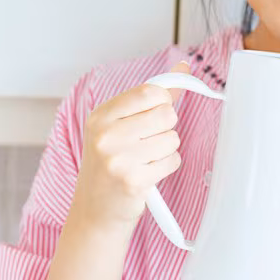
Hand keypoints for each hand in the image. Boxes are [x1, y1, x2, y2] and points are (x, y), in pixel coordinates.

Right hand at [70, 60, 190, 231]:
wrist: (95, 212)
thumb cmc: (111, 164)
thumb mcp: (120, 126)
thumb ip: (152, 96)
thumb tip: (183, 67)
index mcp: (100, 116)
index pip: (150, 92)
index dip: (163, 101)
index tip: (159, 110)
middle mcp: (106, 135)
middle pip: (166, 114)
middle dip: (165, 128)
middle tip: (147, 142)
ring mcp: (118, 158)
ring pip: (172, 138)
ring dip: (166, 150)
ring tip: (145, 160)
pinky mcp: (134, 181)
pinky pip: (172, 160)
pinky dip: (166, 167)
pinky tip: (148, 174)